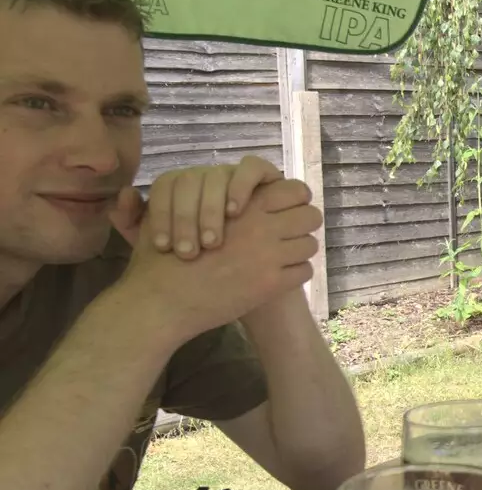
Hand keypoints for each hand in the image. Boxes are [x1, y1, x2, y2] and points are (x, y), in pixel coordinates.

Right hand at [114, 179, 319, 341]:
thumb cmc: (166, 255)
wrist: (164, 299)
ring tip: (282, 256)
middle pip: (311, 216)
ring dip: (298, 250)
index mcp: (245, 205)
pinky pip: (304, 272)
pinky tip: (277, 277)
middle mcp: (263, 226)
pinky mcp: (271, 284)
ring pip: (310, 244)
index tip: (286, 209)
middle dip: (302, 224)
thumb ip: (213, 198)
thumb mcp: (183, 213)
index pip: (296, 191)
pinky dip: (294, 274)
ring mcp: (270, 255)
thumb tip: (238, 196)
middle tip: (289, 234)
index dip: (295, 199)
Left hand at [127, 156, 282, 258]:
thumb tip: (126, 195)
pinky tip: (236, 212)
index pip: (164, 186)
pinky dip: (242, 185)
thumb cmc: (206, 257)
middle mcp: (205, 177)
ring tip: (212, 241)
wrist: (247, 266)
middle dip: (186, 218)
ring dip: (212, 208)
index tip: (164, 247)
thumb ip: (135, 223)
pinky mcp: (264, 177)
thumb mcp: (165, 247)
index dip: (162, 215)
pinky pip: (253, 168)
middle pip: (189, 182)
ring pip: (216, 176)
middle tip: (188, 252)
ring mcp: (233, 175)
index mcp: (180, 187)